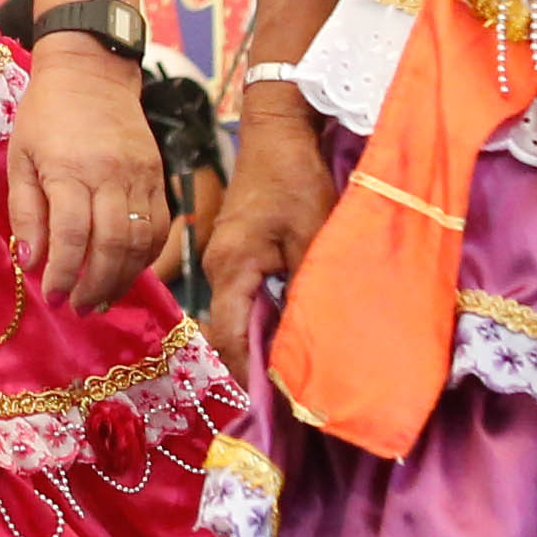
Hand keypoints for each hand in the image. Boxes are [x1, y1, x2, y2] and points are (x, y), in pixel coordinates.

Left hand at [0, 43, 171, 313]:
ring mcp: (140, 176)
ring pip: (141, 242)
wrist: (92, 71)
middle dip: (94, 286)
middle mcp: (110, 175)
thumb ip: (25, 212)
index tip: (52, 297)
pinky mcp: (158, 176)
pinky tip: (126, 271)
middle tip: (78, 307)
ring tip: (100, 299)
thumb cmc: (45, 115)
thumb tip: (30, 262)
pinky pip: (160, 227)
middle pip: (111, 246)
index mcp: (68, 169)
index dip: (62, 273)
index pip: (71, 235)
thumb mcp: (19, 157)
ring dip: (121, 279)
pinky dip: (146, 257)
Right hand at [201, 102, 335, 378]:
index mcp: (230, 268)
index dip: (253, 375)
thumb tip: (318, 342)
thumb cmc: (296, 178)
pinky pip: (250, 298)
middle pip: (234, 333)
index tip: (281, 405)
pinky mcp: (238, 254)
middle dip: (262, 366)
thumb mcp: (314, 233)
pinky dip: (270, 318)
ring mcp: (225, 262)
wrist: (277, 132)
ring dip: (268, 342)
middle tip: (299, 396)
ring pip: (243, 317)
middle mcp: (219, 270)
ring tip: (302, 371)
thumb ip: (311, 288)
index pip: (231, 338)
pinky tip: (297, 331)